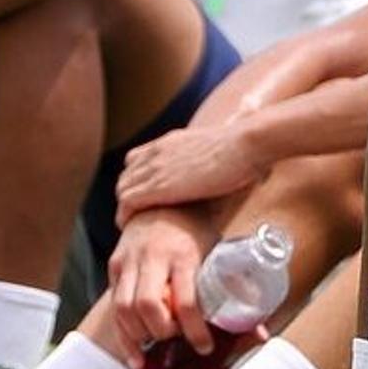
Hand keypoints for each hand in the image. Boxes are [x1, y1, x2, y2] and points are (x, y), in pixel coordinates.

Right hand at [107, 208, 222, 356]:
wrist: (166, 201)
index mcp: (185, 253)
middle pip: (148, 306)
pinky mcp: (115, 266)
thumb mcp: (218, 252)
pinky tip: (135, 357)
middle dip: (163, 332)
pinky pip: (113, 307)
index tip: (205, 347)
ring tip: (157, 347)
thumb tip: (259, 334)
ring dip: (139, 336)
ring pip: (124, 308)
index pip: (186, 300)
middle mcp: (153, 256)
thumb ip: (236, 291)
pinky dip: (123, 337)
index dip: (194, 330)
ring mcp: (129, 260)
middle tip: (177, 339)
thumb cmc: (198, 233)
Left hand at [116, 117, 263, 219]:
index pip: (137, 159)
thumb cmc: (246, 148)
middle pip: (126, 176)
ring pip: (122, 189)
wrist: (245, 144)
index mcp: (171, 141)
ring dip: (126, 207)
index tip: (146, 196)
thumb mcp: (222, 148)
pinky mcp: (156, 186)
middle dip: (129, 195)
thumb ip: (218, 157)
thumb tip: (245, 169)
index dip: (138, 178)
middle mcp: (157, 152)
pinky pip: (126, 203)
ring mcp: (154, 168)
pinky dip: (124, 216)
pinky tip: (131, 227)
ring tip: (134, 224)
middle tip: (138, 215)